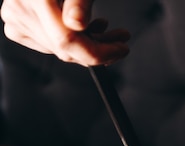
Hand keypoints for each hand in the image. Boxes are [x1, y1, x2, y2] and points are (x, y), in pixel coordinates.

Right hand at [0, 0, 129, 64]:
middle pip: (63, 48)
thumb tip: (76, 25)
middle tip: (118, 40)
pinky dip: (67, 40)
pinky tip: (82, 29)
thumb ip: (80, 1)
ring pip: (57, 49)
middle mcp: (18, 8)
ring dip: (85, 45)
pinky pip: (47, 43)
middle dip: (96, 49)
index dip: (97, 52)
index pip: (66, 40)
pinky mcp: (15, 24)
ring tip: (103, 28)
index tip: (121, 49)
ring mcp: (14, 17)